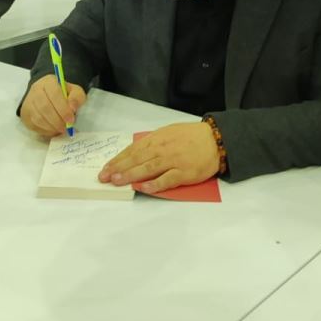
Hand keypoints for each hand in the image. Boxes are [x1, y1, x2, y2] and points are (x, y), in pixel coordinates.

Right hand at [19, 75, 86, 136]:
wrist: (49, 95)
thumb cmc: (64, 94)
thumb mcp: (75, 92)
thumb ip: (77, 98)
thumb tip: (72, 108)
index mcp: (49, 81)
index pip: (54, 94)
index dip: (63, 109)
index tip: (71, 120)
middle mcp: (35, 90)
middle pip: (45, 107)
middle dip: (57, 121)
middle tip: (66, 127)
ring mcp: (28, 102)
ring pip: (38, 118)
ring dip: (51, 127)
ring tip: (61, 129)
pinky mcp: (24, 114)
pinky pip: (33, 125)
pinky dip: (45, 131)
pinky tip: (53, 129)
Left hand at [99, 122, 220, 192]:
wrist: (215, 140)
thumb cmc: (191, 136)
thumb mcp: (169, 132)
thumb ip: (153, 142)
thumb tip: (135, 152)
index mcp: (158, 138)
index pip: (134, 149)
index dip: (119, 159)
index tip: (106, 167)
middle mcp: (163, 149)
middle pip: (137, 159)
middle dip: (119, 168)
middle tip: (104, 177)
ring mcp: (173, 161)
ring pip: (148, 168)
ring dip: (130, 175)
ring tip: (117, 181)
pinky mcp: (183, 173)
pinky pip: (166, 179)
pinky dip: (153, 184)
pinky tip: (142, 187)